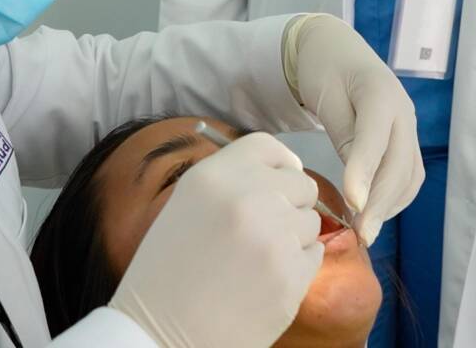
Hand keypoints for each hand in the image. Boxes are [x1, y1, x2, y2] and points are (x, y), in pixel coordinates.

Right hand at [110, 133, 322, 347]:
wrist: (161, 330)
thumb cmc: (169, 268)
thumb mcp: (188, 203)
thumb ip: (231, 179)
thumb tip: (281, 170)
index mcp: (213, 176)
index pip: (268, 146)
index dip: (278, 162)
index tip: (277, 179)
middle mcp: (247, 197)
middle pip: (300, 181)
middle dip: (290, 201)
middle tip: (264, 226)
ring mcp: (273, 236)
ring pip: (310, 220)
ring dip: (292, 235)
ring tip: (255, 257)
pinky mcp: (292, 276)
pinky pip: (314, 254)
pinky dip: (297, 265)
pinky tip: (263, 278)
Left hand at [290, 14, 424, 245]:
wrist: (333, 47)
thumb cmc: (323, 69)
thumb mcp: (325, 95)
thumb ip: (343, 133)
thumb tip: (357, 180)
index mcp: (379, 93)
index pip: (374, 139)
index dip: (364, 173)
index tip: (352, 203)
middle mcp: (402, 112)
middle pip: (399, 164)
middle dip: (380, 202)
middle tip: (360, 233)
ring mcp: (407, 126)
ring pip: (409, 175)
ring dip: (389, 204)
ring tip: (364, 229)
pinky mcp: (403, 139)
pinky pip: (407, 174)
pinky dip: (393, 197)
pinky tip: (372, 212)